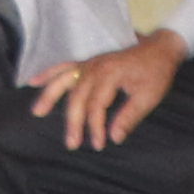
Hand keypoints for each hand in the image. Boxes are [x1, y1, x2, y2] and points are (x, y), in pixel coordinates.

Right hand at [31, 31, 187, 147]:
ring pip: (63, 81)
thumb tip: (114, 137)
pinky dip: (48, 74)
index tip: (99, 144)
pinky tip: (34, 82)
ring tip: (37, 112)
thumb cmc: (156, 73)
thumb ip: (129, 117)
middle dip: (73, 122)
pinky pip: (63, 67)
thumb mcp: (149, 97)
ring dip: (49, 96)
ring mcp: (89, 64)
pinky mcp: (88, 63)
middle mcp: (94, 68)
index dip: (95, 126)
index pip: (96, 105)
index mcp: (110, 75)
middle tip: (71, 143)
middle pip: (77, 97)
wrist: (160, 49)